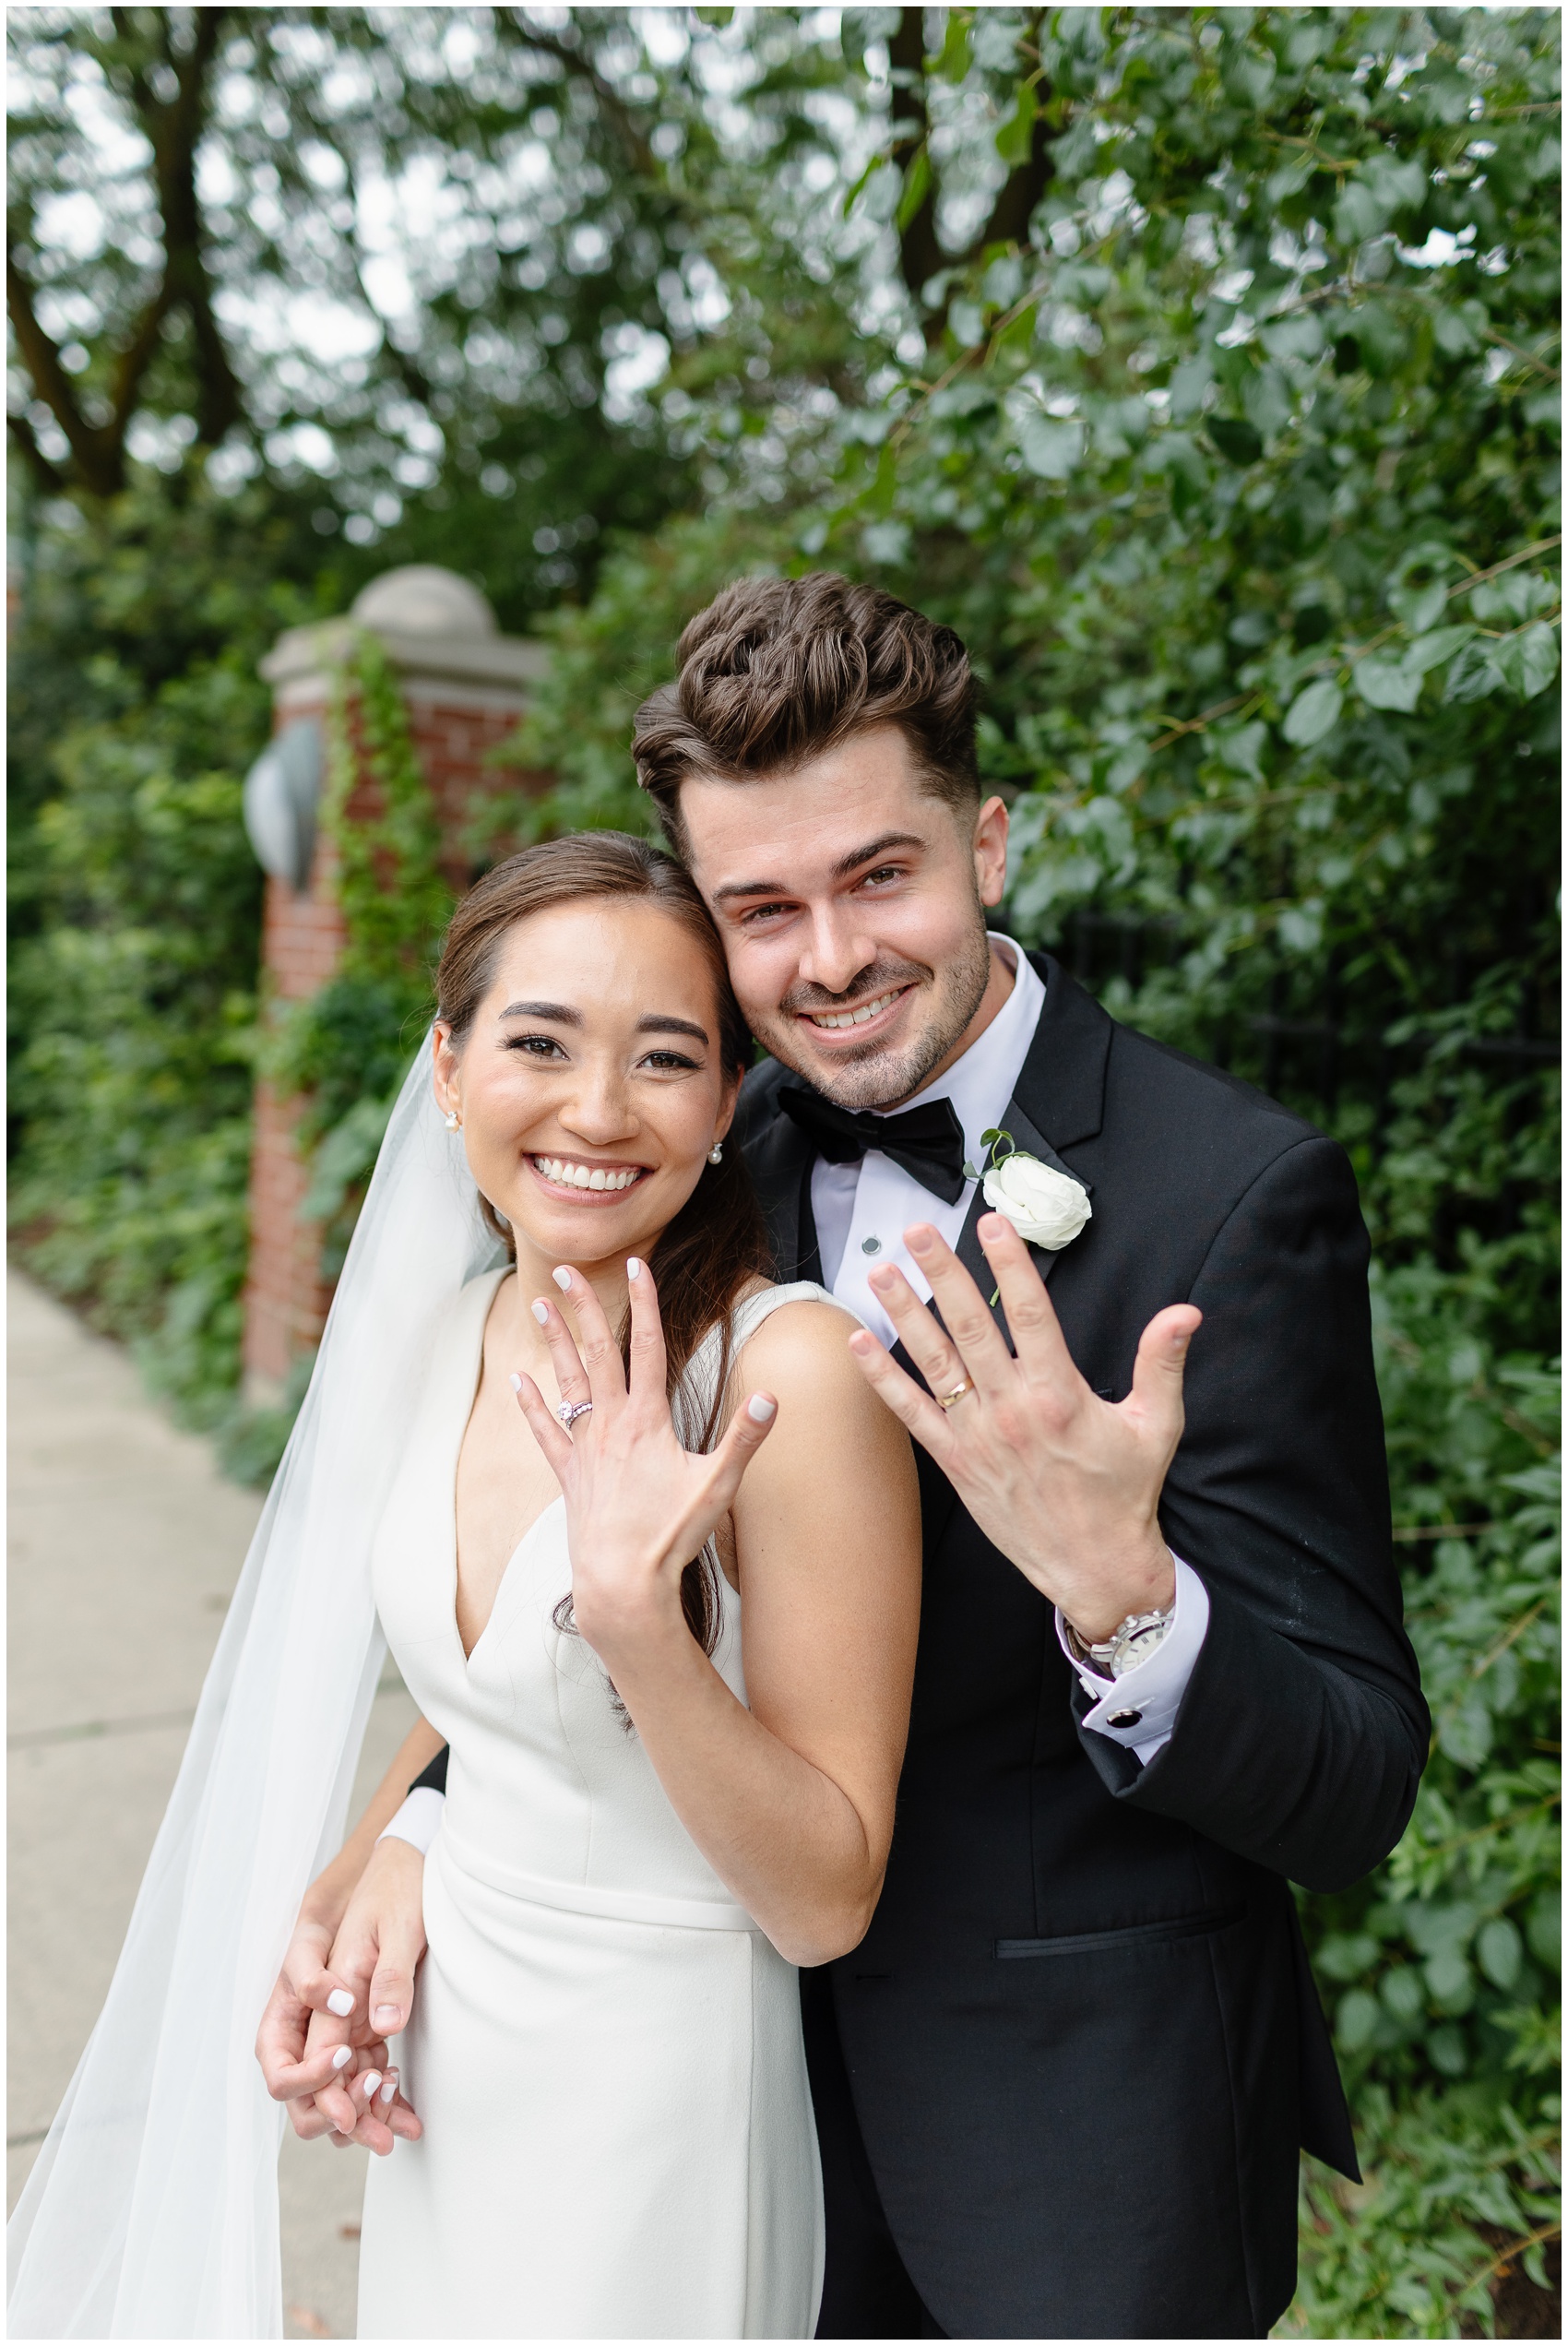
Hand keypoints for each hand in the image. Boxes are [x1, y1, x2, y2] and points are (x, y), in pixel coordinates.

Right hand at [301, 1835, 427, 2152]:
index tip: (355, 2090)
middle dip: (337, 2116)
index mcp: (306, 1990)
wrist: (405, 1871)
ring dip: (364, 2119)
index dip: (316, 2085)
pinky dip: (384, 2103)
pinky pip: (366, 2080)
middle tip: (378, 2132)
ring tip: (401, 2132)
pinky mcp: (366, 2032)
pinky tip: (412, 2117)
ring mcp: (340, 2028)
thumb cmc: (393, 1890)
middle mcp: (316, 2017)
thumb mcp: (396, 1924)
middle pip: (305, 2090)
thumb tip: (384, 2025)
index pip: (290, 2057)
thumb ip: (387, 1974)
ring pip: (337, 2093)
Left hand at [511, 1259, 778, 1671]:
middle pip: (598, 1353)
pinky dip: (532, 1405)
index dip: (646, 1303)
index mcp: (648, 1421)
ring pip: (568, 1383)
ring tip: (540, 1304)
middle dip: (585, 1308)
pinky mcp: (570, 1476)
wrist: (622, 1584)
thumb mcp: (718, 1486)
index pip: (648, 1347)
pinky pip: (546, 1432)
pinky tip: (518, 1380)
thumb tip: (770, 1398)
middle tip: (568, 1270)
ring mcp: (586, 1450)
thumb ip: (744, 1439)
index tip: (638, 1265)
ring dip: (555, 1342)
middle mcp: (611, 1426)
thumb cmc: (672, 1536)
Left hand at [847, 1213, 1199, 1641]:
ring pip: (935, 1363)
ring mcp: (978, 1437)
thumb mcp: (1156, 1425)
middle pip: (972, 1327)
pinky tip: (860, 1343)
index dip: (1010, 1265)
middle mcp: (1013, 1410)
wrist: (1095, 1566)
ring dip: (905, 1314)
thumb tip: (1186, 1313)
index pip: (1032, 1314)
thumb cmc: (1126, 1493)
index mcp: (1061, 1394)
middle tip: (917, 1232)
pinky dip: (884, 1378)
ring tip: (883, 1273)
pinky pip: (913, 1414)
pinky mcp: (956, 1463)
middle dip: (942, 1274)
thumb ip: (1162, 1363)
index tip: (992, 1223)